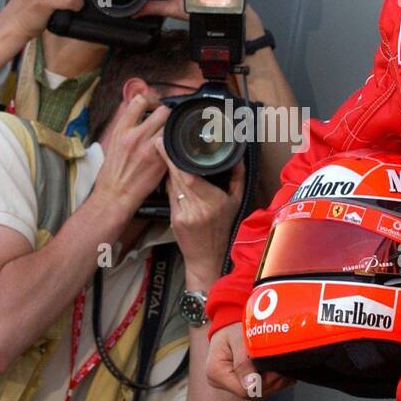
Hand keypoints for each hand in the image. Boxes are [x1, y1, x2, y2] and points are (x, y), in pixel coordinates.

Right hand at [90, 94, 169, 215]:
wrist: (115, 194)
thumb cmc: (112, 172)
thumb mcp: (114, 143)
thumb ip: (127, 128)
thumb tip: (138, 116)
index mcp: (121, 130)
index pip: (139, 101)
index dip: (150, 99)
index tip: (153, 104)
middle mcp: (135, 136)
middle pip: (162, 111)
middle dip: (166, 113)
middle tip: (166, 120)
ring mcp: (149, 148)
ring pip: (171, 126)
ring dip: (172, 128)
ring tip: (169, 133)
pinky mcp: (160, 161)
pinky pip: (173, 144)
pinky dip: (174, 143)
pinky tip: (171, 146)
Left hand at [157, 145, 242, 281]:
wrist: (208, 257)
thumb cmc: (224, 228)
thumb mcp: (237, 203)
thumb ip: (238, 178)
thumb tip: (239, 157)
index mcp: (214, 202)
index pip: (190, 178)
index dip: (177, 162)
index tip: (171, 147)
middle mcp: (197, 209)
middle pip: (178, 179)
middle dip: (169, 160)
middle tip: (161, 143)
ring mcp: (183, 215)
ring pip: (172, 186)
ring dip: (169, 171)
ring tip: (166, 156)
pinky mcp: (174, 219)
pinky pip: (170, 196)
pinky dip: (171, 185)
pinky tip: (172, 178)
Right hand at [206, 321, 292, 400]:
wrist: (230, 325)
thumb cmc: (233, 328)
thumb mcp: (238, 339)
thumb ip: (244, 361)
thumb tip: (252, 385)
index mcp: (215, 372)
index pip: (243, 389)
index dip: (263, 383)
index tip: (277, 370)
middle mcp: (220, 382)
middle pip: (251, 393)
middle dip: (271, 383)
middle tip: (284, 369)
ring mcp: (229, 384)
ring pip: (257, 393)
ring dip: (273, 384)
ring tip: (285, 370)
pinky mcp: (239, 383)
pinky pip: (258, 389)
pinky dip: (272, 383)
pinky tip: (281, 373)